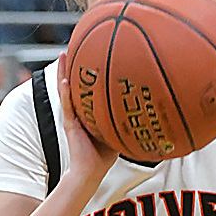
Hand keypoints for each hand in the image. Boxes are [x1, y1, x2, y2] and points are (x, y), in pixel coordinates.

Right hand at [56, 52, 117, 184]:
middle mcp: (79, 110)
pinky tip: (66, 80)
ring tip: (64, 54)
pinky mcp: (70, 124)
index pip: (88, 86)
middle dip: (75, 64)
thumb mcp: (120, 132)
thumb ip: (129, 119)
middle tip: (76, 43)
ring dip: (64, 72)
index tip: (93, 50)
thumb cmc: (104, 156)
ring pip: (66, 89)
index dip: (88, 70)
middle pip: (75, 82)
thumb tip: (151, 109)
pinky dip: (66, 93)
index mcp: (89, 111)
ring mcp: (72, 116)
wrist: (90, 172)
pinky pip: (68, 105)